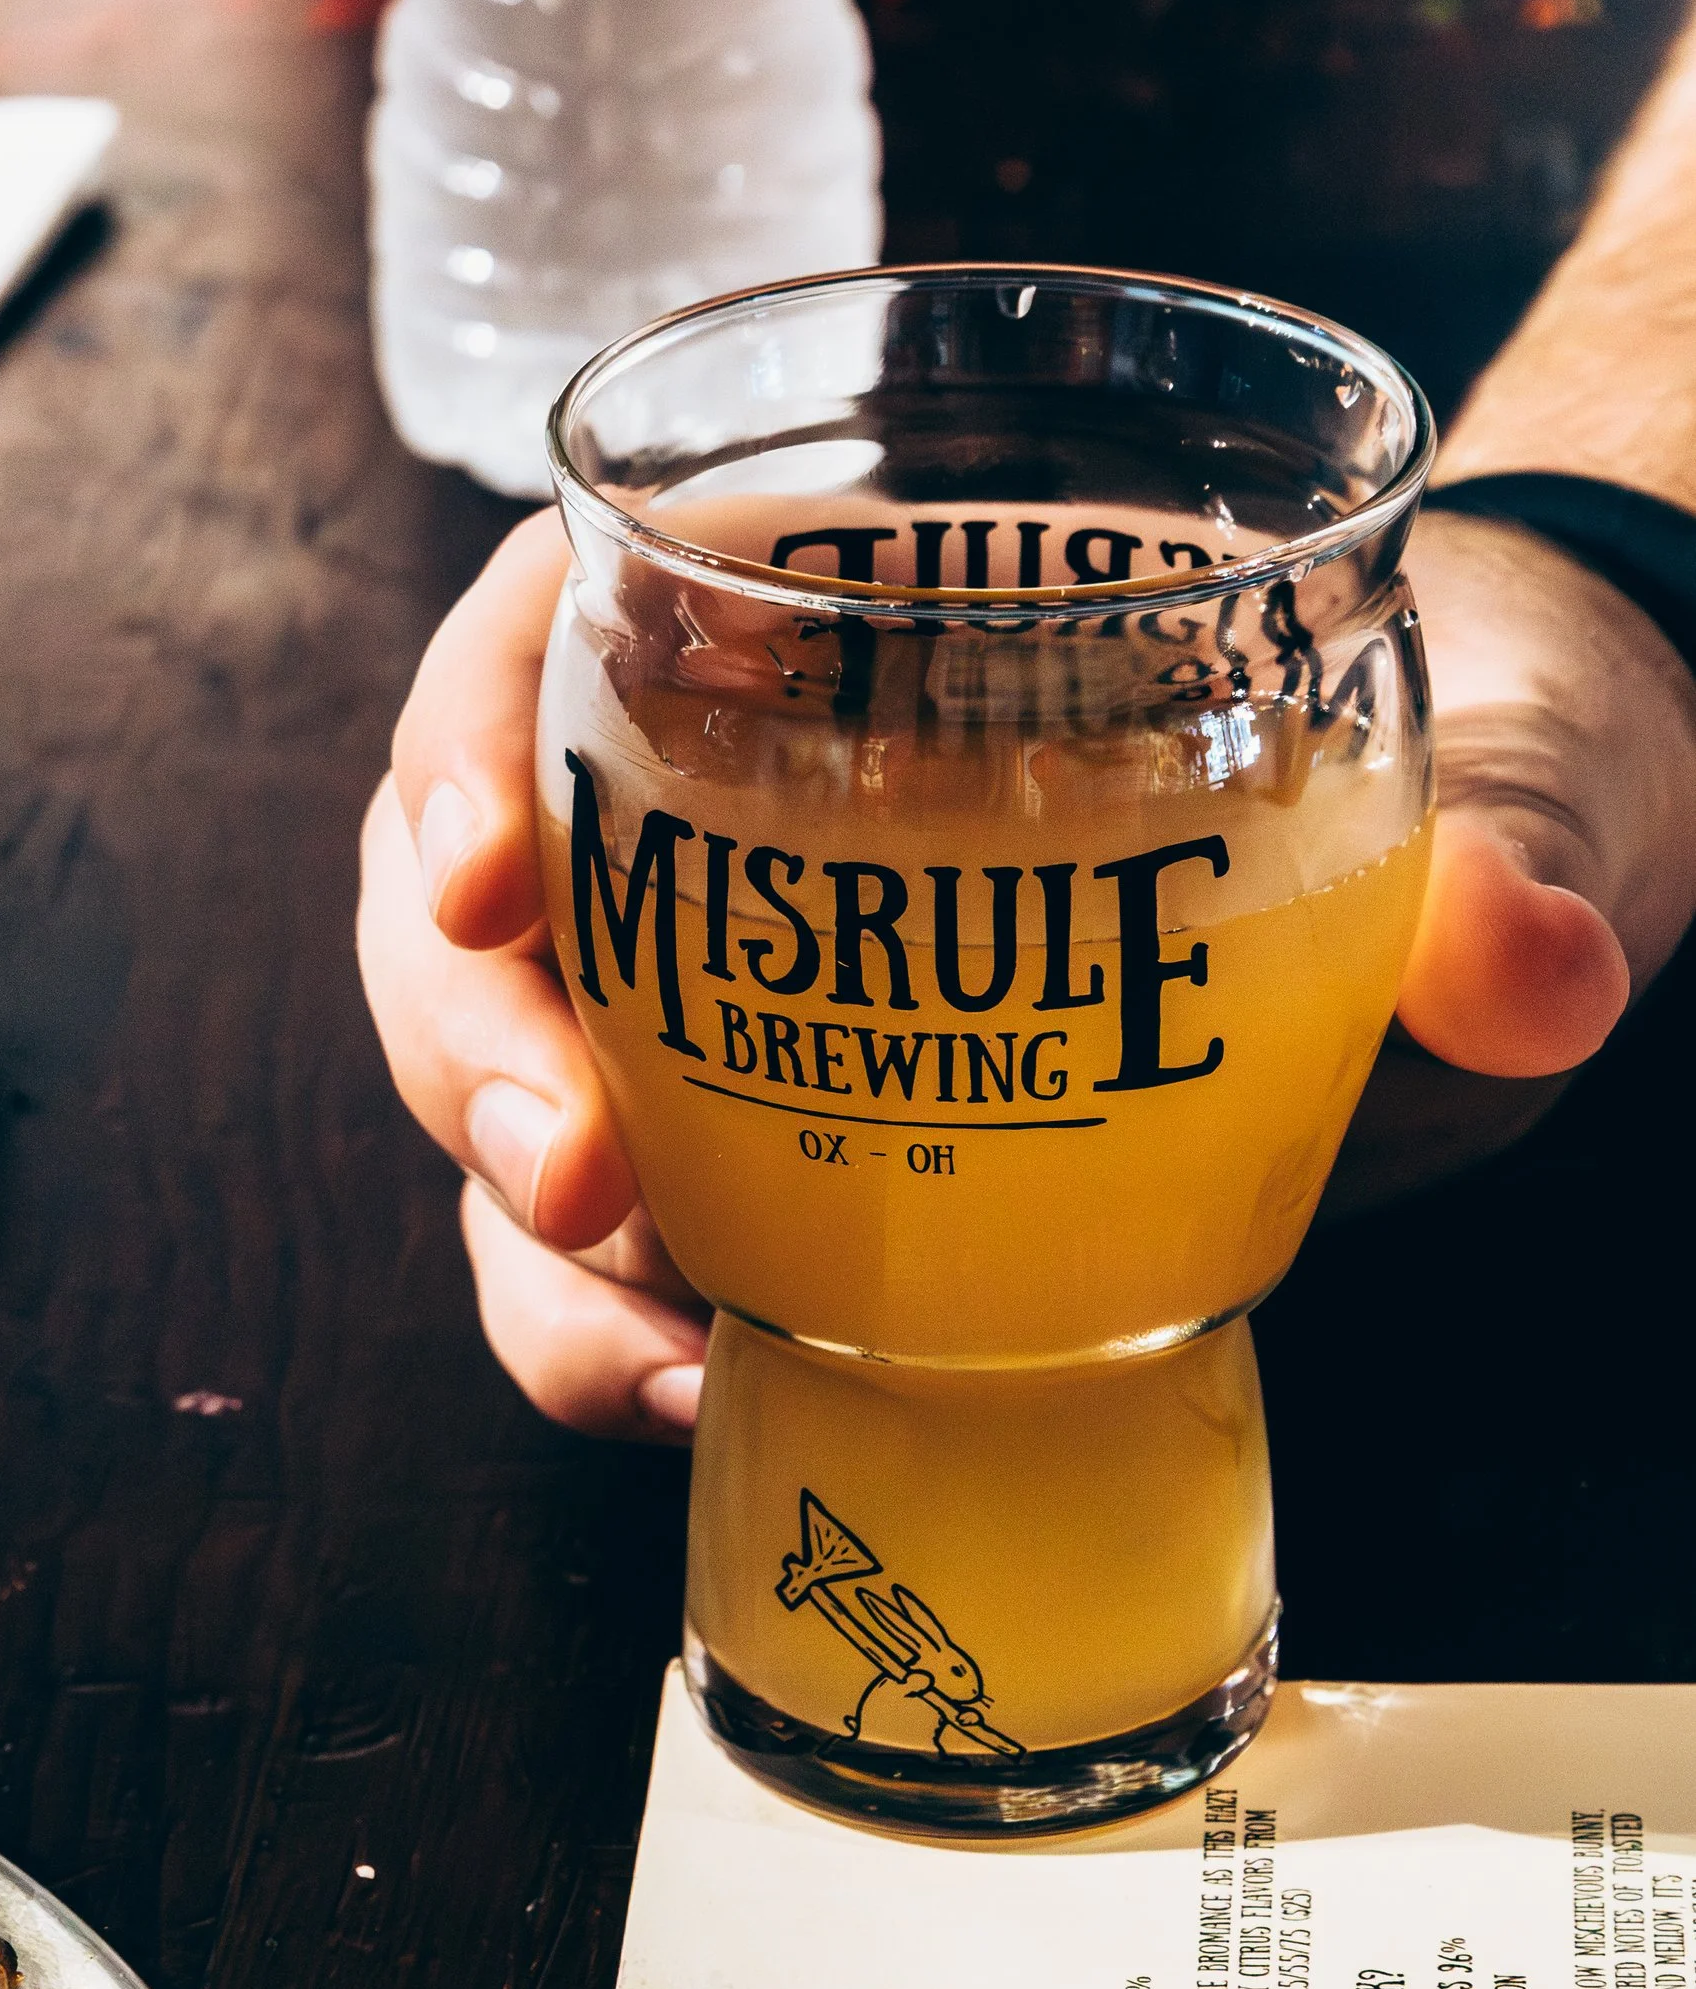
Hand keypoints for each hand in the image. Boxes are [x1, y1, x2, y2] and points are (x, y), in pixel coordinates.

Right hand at [358, 504, 1695, 1431]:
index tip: (480, 880)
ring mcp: (716, 976)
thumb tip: (1529, 976)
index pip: (544, 627)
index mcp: (818, 602)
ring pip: (510, 1082)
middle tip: (576, 1179)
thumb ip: (1508, 843)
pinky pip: (610, 1232)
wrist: (1495, 881)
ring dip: (525, 1228)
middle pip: (470, 897)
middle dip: (479, 1049)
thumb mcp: (1502, 752)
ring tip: (644, 1339)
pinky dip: (610, 1321)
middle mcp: (714, 790)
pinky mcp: (764, 1135)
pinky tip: (697, 1386)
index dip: (459, 748)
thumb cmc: (1455, 731)